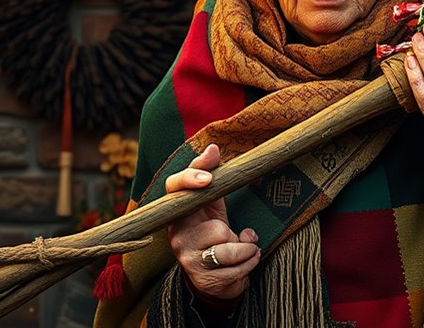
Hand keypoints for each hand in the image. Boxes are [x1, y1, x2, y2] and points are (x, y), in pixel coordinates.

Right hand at [166, 144, 260, 300]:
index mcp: (180, 210)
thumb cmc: (215, 234)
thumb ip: (213, 176)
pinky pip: (235, 268)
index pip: (174, 188)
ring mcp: (187, 257)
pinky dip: (249, 264)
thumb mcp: (214, 204)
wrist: (216, 277)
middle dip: (231, 233)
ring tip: (243, 249)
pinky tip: (243, 263)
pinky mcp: (201, 277)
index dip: (190, 180)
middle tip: (231, 235)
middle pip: (215, 227)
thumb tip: (212, 146)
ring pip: (227, 249)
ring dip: (245, 250)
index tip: (209, 180)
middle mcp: (177, 233)